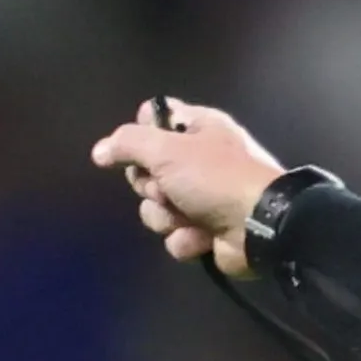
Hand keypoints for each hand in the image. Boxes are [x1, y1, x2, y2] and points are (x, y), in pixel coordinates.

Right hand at [88, 98, 287, 278]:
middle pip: (144, 171)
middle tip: (169, 189)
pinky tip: (204, 237)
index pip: (151, 121)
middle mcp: (198, 160)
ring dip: (167, 217)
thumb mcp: (167, 149)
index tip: (145, 149)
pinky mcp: (205, 232)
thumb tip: (99, 152)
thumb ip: (128, 143)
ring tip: (190, 217)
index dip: (140, 136)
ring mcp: (202, 199)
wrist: (260, 227)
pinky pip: (174, 236)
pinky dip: (186, 239)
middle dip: (151, 186)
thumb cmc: (216, 177)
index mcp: (198, 129)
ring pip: (155, 208)